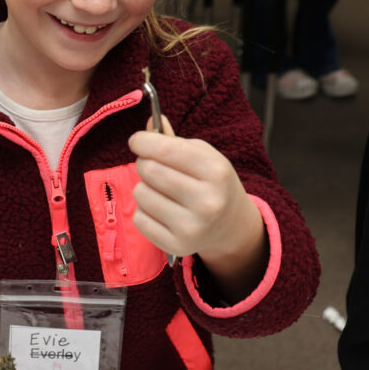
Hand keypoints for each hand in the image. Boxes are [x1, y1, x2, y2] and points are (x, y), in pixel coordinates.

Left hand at [127, 116, 266, 295]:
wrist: (231, 225)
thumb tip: (148, 123)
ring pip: (140, 194)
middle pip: (148, 170)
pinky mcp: (177, 246)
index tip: (137, 140)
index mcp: (216, 172)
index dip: (143, 141)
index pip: (166, 150)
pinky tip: (162, 211)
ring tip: (162, 191)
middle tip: (153, 166)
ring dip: (144, 188)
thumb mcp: (204, 156)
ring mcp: (192, 227)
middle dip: (144, 163)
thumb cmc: (211, 183)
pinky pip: (139, 219)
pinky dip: (145, 212)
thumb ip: (173, 141)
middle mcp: (207, 202)